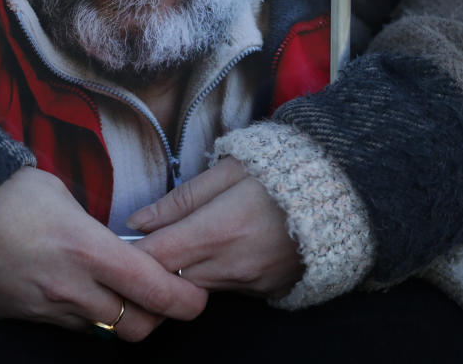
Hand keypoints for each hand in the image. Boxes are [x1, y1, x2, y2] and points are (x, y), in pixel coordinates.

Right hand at [0, 167, 207, 340]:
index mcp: (88, 249)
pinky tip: (83, 290)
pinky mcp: (31, 318)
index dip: (186, 298)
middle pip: (139, 326)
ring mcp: (51, 308)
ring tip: (120, 288)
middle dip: (158, 315)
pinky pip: (75, 327)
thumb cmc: (9, 195)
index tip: (197, 293)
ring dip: (123, 315)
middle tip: (161, 292)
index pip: (155, 289)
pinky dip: (89, 315)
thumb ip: (98, 226)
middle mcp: (74, 287)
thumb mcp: (63, 195)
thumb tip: (118, 242)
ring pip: (108, 330)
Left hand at [128, 157, 303, 298]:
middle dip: (151, 266)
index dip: (130, 253)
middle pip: (169, 280)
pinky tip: (215, 250)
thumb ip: (179, 200)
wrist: (342, 192)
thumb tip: (137, 221)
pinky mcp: (265, 291)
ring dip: (180, 270)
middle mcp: (233, 265)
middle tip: (144, 243)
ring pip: (194, 287)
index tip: (120, 243)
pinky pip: (223, 289)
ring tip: (180, 240)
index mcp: (219, 229)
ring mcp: (251, 283)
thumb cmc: (279, 170)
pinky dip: (210, 274)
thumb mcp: (226, 171)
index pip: (155, 257)